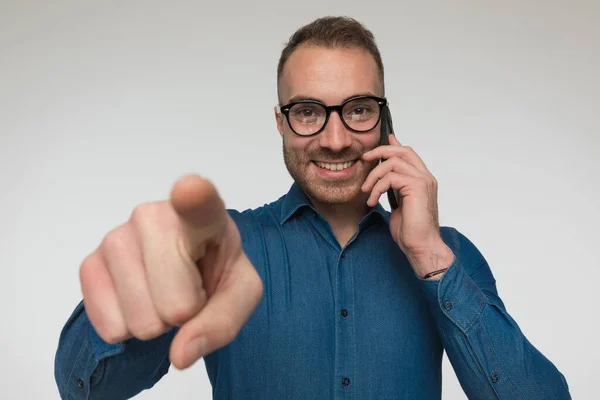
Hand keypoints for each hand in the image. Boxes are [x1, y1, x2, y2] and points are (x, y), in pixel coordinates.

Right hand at [79, 175, 263, 368]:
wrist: (182, 271)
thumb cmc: (215, 271)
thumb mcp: (240, 295)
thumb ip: (222, 322)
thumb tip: (180, 353)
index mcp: (204, 215)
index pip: (199, 202)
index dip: (193, 198)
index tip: (189, 190)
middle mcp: (154, 216)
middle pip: (173, 302)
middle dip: (183, 313)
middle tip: (188, 289)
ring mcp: (116, 237)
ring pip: (140, 319)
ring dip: (155, 321)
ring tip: (164, 291)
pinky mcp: (89, 263)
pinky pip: (110, 325)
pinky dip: (128, 327)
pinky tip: (139, 298)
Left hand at [361, 134, 453, 276]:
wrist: (421, 246)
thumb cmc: (410, 230)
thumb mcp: (398, 203)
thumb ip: (394, 188)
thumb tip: (385, 178)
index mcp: (422, 180)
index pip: (408, 154)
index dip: (393, 146)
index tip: (379, 144)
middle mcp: (425, 177)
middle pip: (402, 151)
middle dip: (380, 151)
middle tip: (364, 159)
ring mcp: (423, 180)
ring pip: (393, 163)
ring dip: (374, 176)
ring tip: (366, 191)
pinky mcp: (417, 187)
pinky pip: (390, 177)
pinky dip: (377, 188)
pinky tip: (372, 201)